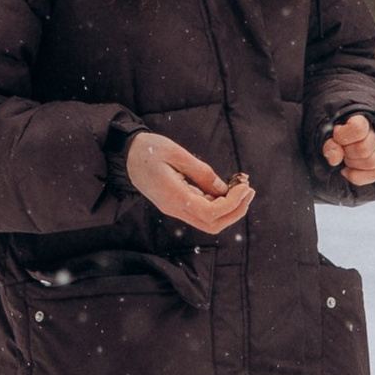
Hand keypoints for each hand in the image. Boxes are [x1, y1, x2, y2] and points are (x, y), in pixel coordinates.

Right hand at [125, 130, 255, 233]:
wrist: (125, 155)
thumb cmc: (148, 149)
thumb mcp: (176, 153)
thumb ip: (201, 172)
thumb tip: (223, 188)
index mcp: (174, 197)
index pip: (211, 213)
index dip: (233, 204)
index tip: (245, 187)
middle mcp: (174, 208)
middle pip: (212, 225)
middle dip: (236, 212)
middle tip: (249, 191)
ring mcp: (174, 209)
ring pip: (208, 222)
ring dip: (229, 210)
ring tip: (242, 189)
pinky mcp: (175, 205)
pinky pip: (201, 212)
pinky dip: (218, 205)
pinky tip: (225, 189)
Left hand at [320, 111, 374, 188]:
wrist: (335, 142)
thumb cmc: (331, 136)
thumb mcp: (326, 136)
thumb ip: (330, 145)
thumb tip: (335, 158)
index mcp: (361, 120)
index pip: (358, 129)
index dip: (343, 136)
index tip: (335, 136)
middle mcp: (374, 133)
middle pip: (364, 149)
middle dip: (347, 153)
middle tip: (340, 150)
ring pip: (372, 162)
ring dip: (353, 164)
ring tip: (344, 159)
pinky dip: (357, 175)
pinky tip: (346, 170)